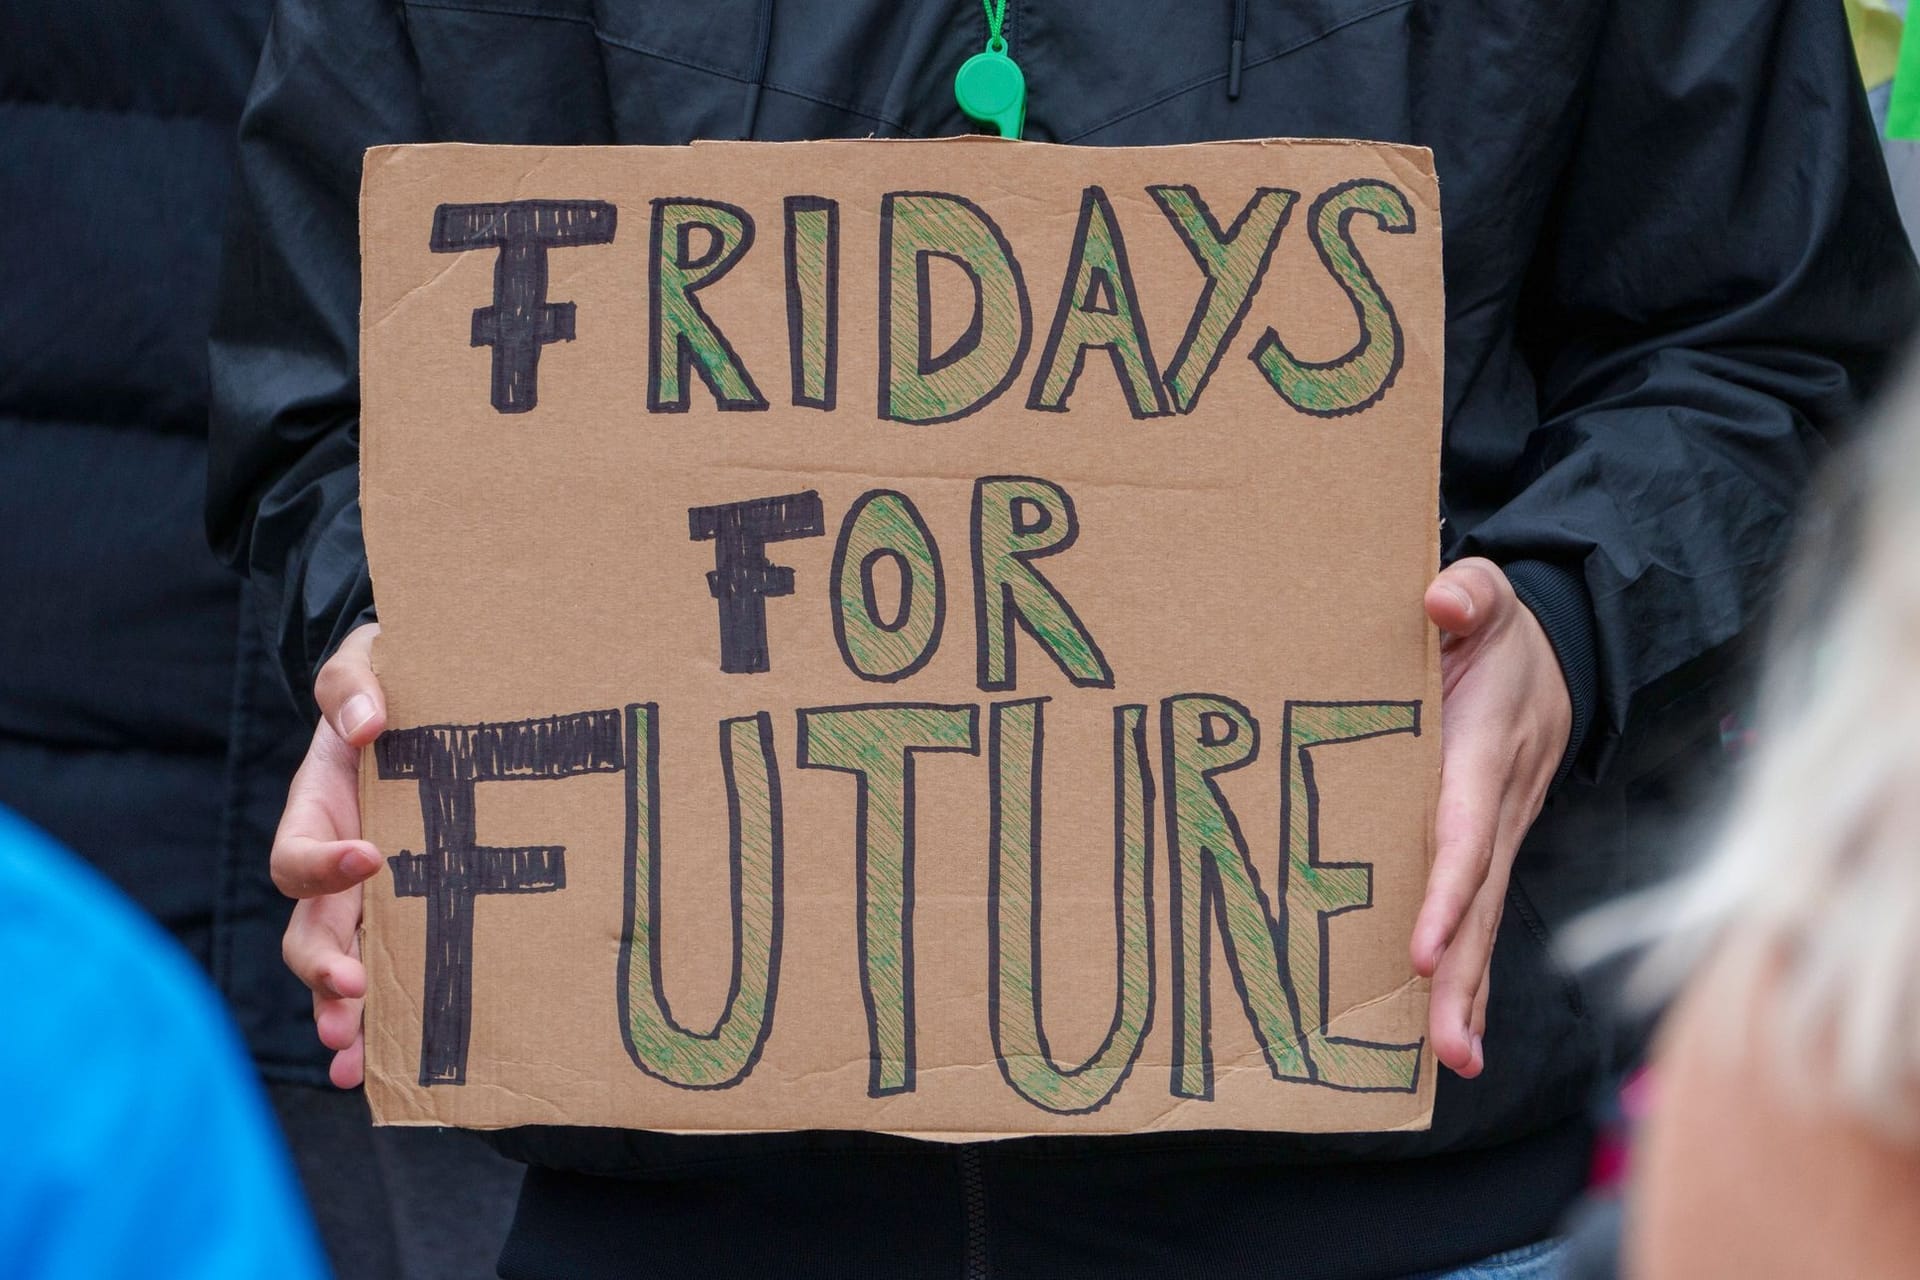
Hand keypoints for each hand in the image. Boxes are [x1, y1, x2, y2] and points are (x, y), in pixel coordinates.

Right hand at [273, 623, 385, 1088]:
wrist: (427, 695)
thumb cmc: (391, 680)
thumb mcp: (366, 663)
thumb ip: (354, 683)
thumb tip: (366, 719)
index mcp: (317, 810)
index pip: (297, 854)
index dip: (323, 864)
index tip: (371, 858)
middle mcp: (334, 865)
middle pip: (307, 931)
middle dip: (323, 966)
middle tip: (348, 988)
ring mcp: (369, 897)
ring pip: (340, 966)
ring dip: (342, 1012)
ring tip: (354, 1053)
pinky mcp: (411, 912)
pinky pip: (388, 973)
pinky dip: (379, 1022)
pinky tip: (382, 1070)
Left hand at [1411, 559, 1570, 1078]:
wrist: (1553, 651)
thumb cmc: (1497, 629)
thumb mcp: (1486, 596)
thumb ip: (1467, 593)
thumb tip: (1438, 601)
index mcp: (1485, 750)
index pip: (1465, 831)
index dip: (1446, 890)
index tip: (1421, 948)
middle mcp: (1499, 803)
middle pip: (1481, 900)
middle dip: (1463, 974)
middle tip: (1449, 1047)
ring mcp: (1501, 830)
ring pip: (1484, 919)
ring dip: (1470, 991)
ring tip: (1454, 1059)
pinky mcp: (1493, 844)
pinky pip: (1480, 913)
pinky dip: (1471, 972)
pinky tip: (1457, 1030)